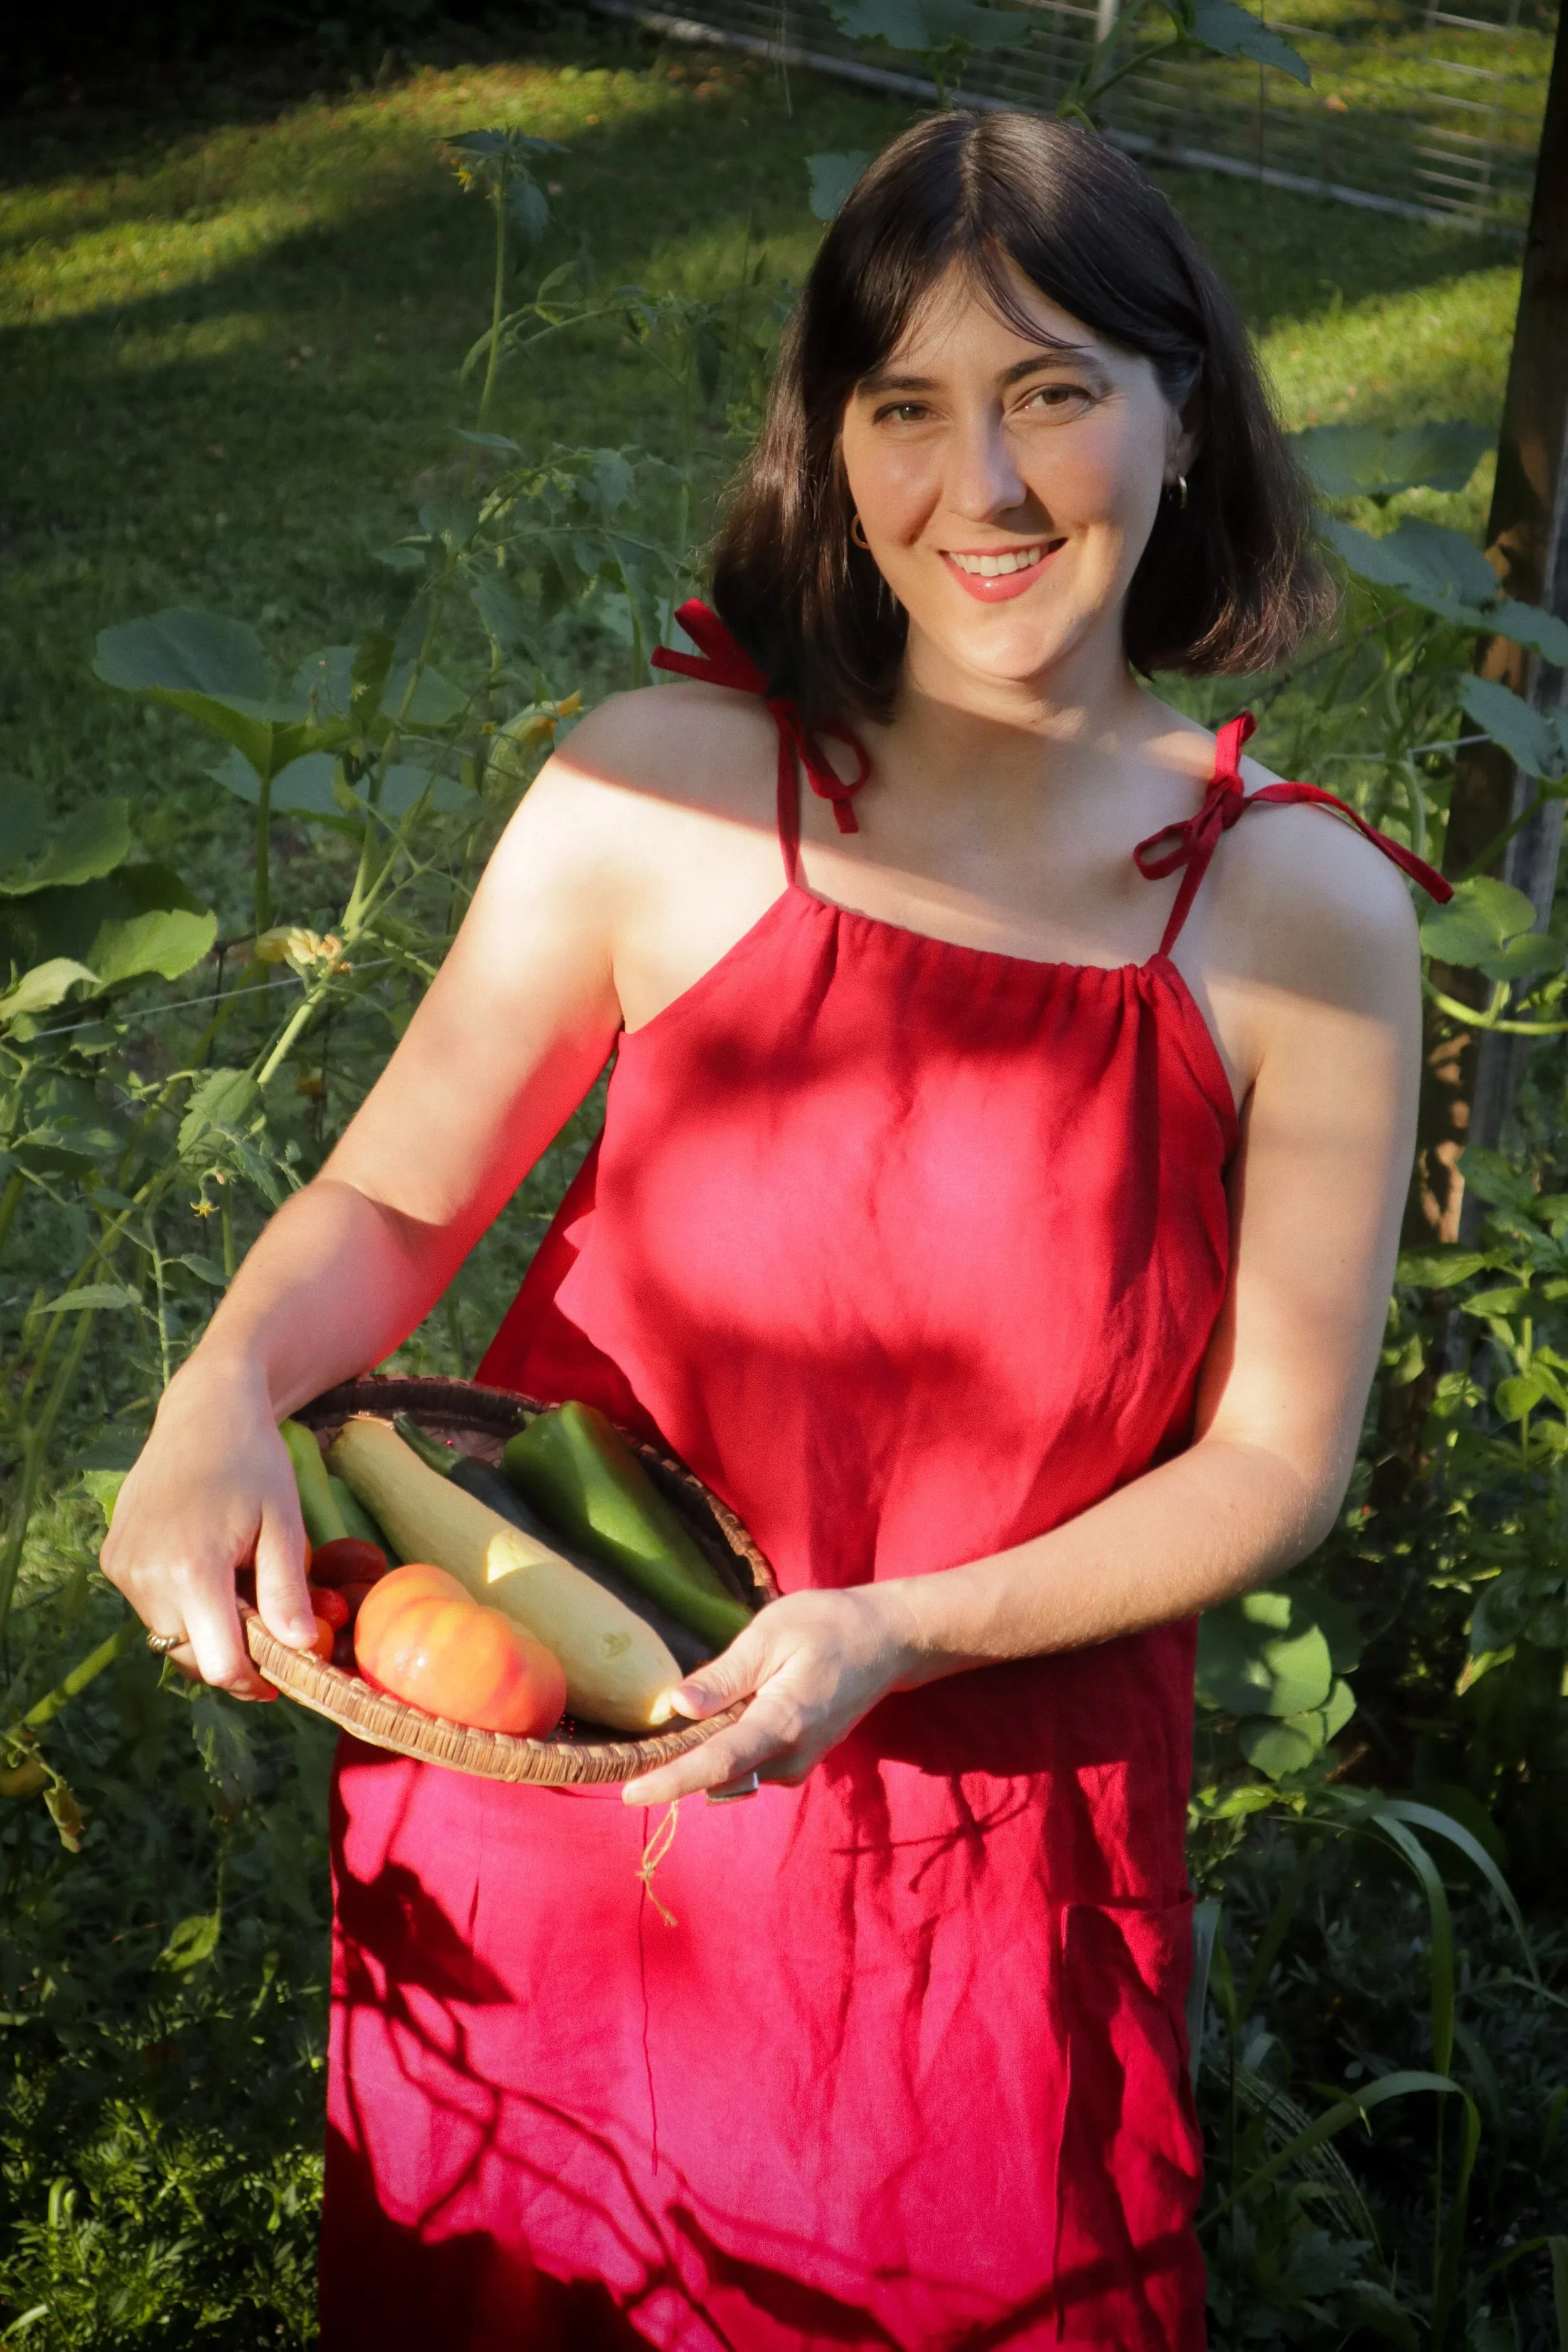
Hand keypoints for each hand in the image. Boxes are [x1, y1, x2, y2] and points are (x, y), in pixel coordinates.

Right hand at [100, 1354, 318, 1698]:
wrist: (203, 1413)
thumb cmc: (253, 1463)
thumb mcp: (283, 1526)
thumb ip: (287, 1594)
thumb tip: (303, 1651)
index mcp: (192, 1571)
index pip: (220, 1665)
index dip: (254, 1679)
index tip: (281, 1676)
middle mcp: (146, 1576)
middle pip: (193, 1656)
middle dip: (232, 1654)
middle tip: (267, 1628)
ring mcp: (123, 1568)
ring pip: (170, 1634)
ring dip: (206, 1628)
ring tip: (236, 1581)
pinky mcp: (113, 1559)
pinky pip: (151, 1606)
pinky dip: (181, 1603)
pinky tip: (205, 1564)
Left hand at [621, 1582, 921, 1806]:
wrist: (887, 1641)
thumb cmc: (827, 1626)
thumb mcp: (770, 1635)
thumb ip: (724, 1677)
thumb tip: (676, 1706)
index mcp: (782, 1723)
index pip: (717, 1763)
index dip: (671, 1781)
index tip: (630, 1794)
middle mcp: (791, 1757)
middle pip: (719, 1775)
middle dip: (675, 1766)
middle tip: (636, 1746)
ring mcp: (799, 1764)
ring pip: (732, 1774)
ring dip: (701, 1755)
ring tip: (685, 1717)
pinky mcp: (799, 1761)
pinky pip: (749, 1767)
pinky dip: (725, 1751)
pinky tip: (721, 1715)